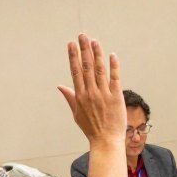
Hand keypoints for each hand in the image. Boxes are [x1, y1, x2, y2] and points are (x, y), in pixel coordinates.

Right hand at [57, 34, 125, 149]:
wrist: (105, 140)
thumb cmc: (91, 128)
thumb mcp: (76, 113)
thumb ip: (70, 97)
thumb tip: (60, 86)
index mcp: (80, 96)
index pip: (75, 71)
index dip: (73, 56)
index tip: (71, 44)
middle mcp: (90, 93)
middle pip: (86, 67)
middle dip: (84, 49)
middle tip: (82, 36)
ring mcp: (103, 94)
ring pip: (99, 70)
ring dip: (96, 54)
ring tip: (94, 41)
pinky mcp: (116, 97)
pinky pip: (114, 79)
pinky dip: (113, 66)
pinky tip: (112, 55)